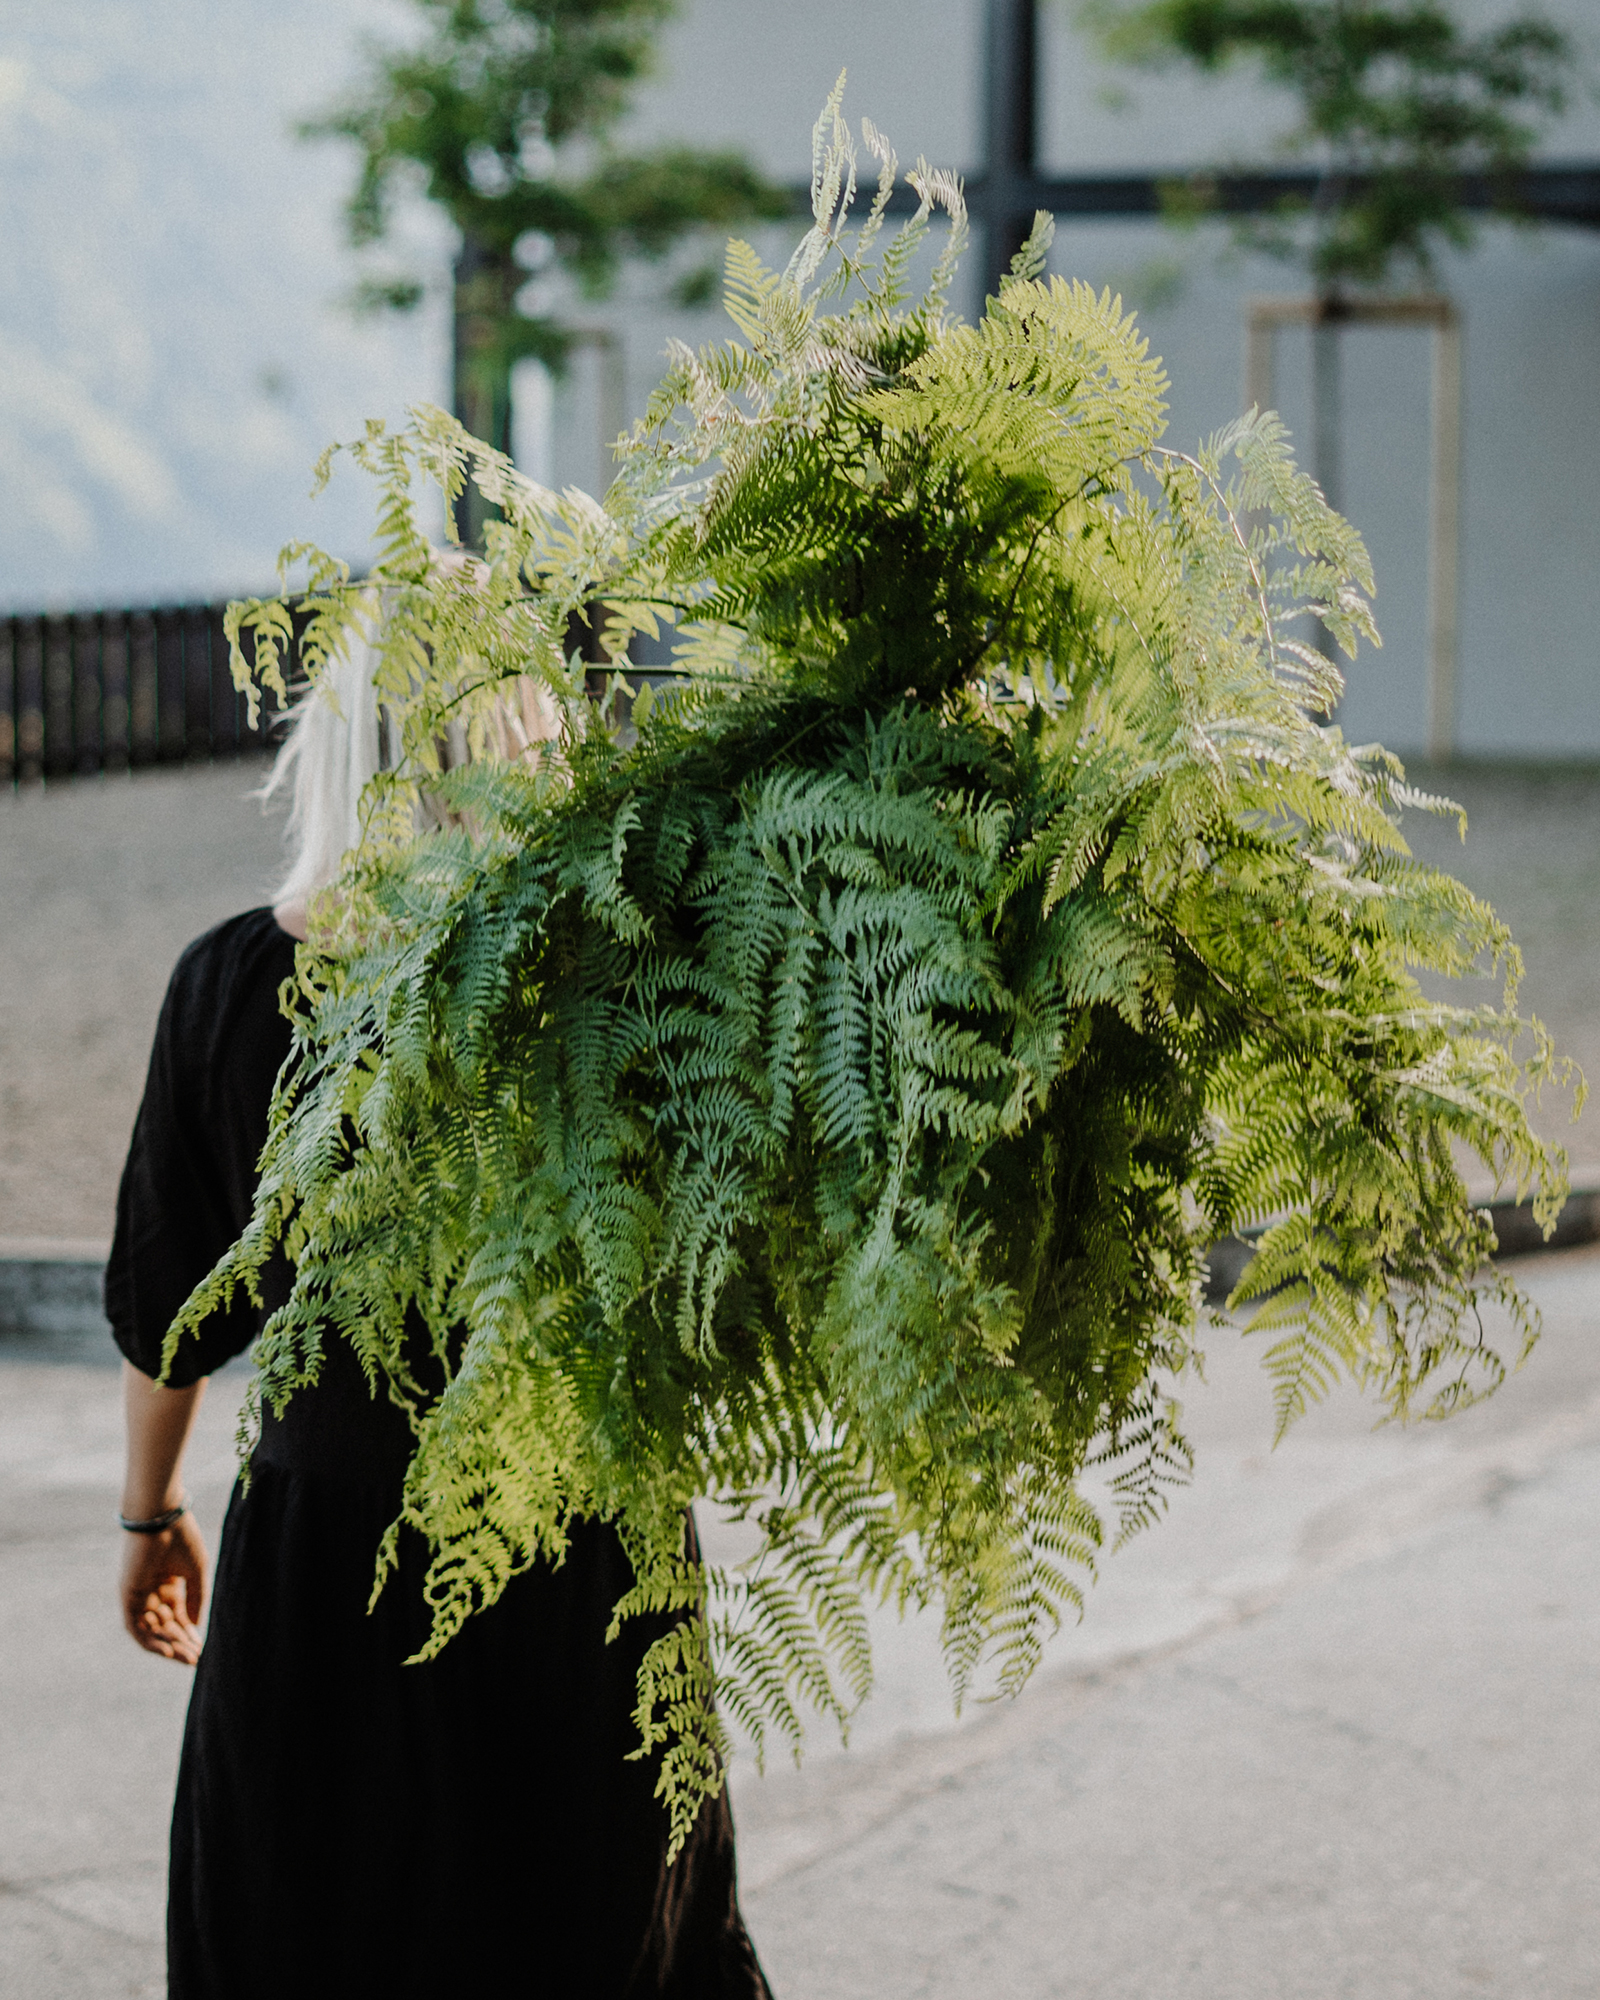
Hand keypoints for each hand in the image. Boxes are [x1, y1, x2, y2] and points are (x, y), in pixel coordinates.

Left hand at [120, 1513, 208, 1665]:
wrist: (160, 1518)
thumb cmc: (181, 1538)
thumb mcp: (196, 1571)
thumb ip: (196, 1598)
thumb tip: (196, 1626)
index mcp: (169, 1584)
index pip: (178, 1617)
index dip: (190, 1634)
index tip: (204, 1649)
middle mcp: (152, 1592)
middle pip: (166, 1627)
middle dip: (181, 1644)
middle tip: (197, 1660)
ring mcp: (139, 1595)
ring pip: (152, 1631)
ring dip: (168, 1646)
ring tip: (187, 1658)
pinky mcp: (128, 1596)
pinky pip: (136, 1627)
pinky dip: (150, 1641)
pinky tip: (168, 1651)